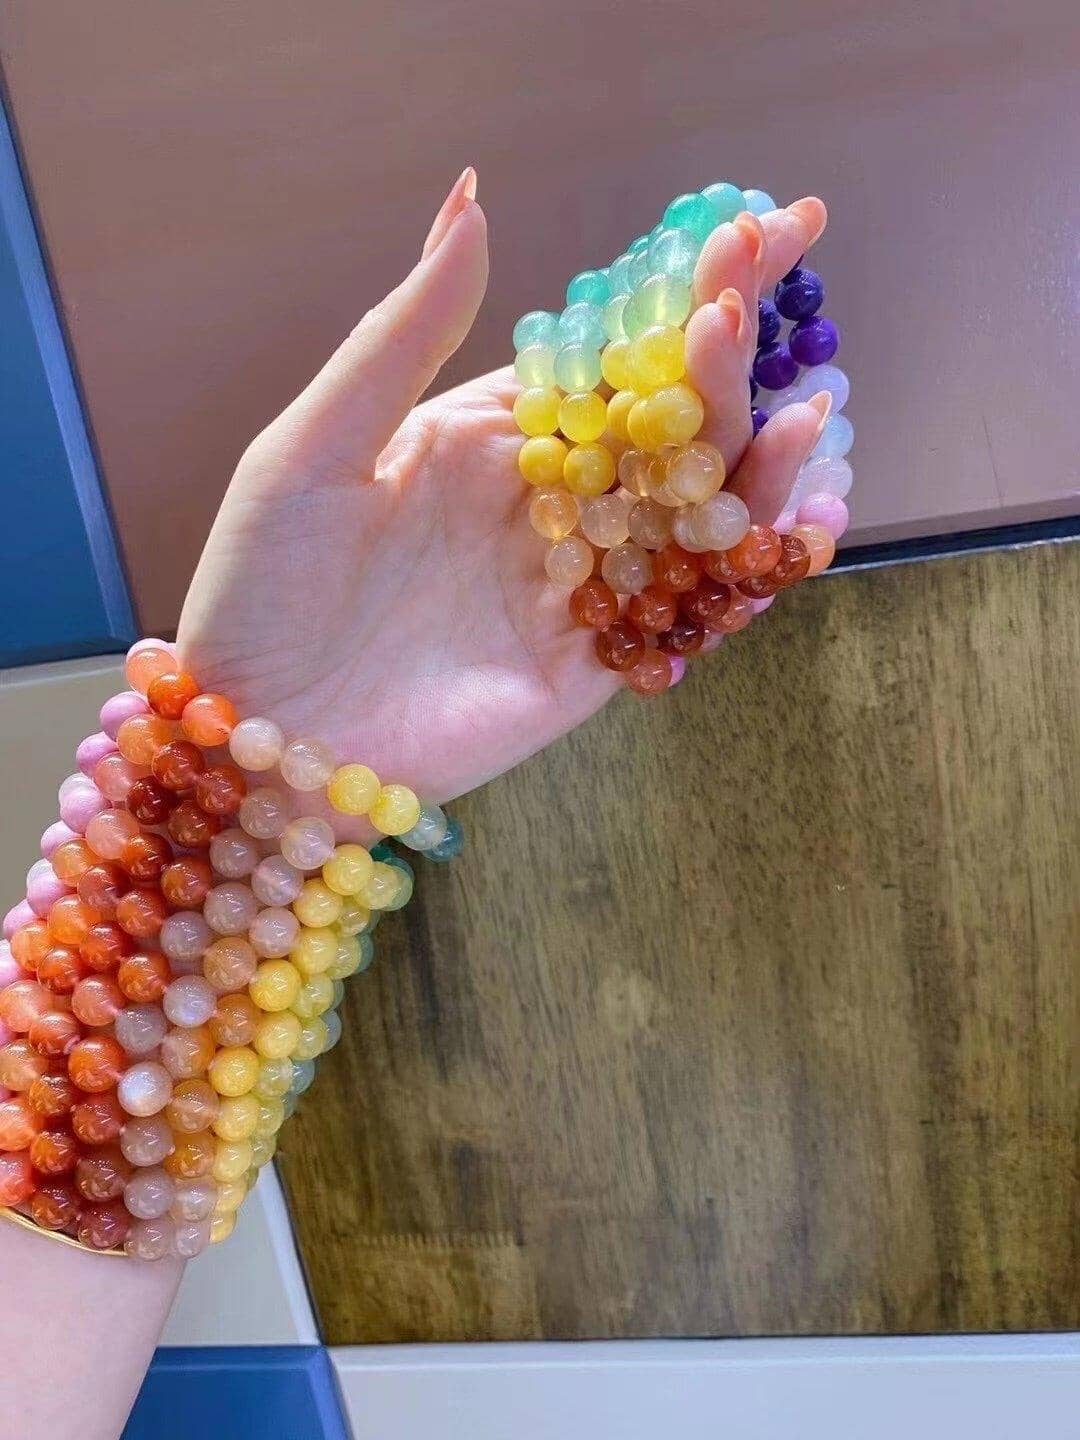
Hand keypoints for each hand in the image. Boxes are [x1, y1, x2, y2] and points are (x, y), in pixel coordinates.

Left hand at [178, 171, 829, 803]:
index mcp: (490, 436)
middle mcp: (547, 503)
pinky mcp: (594, 664)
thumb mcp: (315, 445)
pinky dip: (751, 572)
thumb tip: (473, 197)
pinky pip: (688, 610)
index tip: (747, 229)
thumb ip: (405, 335)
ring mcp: (577, 584)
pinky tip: (802, 525)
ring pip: (695, 514)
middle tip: (756, 302)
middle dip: (723, 364)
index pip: (607, 353)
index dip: (676, 294)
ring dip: (757, 465)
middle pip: (666, 425)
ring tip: (800, 412)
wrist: (257, 735)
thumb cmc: (262, 585)